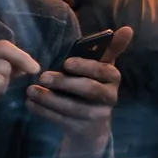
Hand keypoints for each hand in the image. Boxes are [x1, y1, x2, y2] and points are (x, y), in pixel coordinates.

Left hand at [27, 26, 131, 148]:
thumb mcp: (102, 67)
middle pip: (89, 90)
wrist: (92, 125)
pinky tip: (30, 104)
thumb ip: (111, 48)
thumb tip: (127, 28)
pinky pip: (61, 120)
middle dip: (65, 83)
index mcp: (114, 78)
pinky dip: (44, 112)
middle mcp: (110, 97)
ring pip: (73, 107)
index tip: (66, 63)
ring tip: (30, 90)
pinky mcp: (81, 129)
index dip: (86, 67)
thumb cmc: (94, 85)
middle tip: (42, 76)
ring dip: (49, 99)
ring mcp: (96, 116)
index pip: (103, 71)